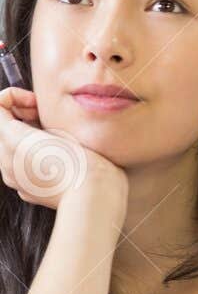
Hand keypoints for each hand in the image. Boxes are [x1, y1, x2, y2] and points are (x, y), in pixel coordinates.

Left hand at [0, 87, 125, 213]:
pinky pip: (21, 165)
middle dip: (22, 116)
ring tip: (55, 138)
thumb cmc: (81, 162)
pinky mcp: (25, 189)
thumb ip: (35, 118)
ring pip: (11, 147)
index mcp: (11, 140)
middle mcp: (5, 160)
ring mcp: (13, 177)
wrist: (93, 196)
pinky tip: (55, 158)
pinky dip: (33, 156)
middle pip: (2, 127)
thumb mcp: (59, 128)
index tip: (37, 103)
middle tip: (46, 118)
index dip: (17, 97)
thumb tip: (29, 116)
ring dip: (28, 137)